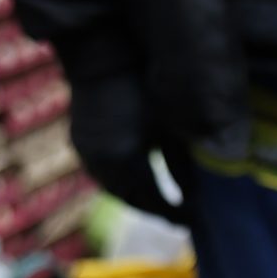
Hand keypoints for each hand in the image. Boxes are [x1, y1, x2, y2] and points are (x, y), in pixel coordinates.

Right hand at [67, 72, 186, 216]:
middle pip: (133, 199)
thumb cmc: (142, 85)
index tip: (193, 220)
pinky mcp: (80, 143)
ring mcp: (87, 153)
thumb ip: (182, 164)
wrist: (101, 57)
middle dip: (156, 210)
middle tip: (177, 218)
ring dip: (137, 199)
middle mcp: (102, 162)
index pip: (155, 199)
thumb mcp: (169, 127)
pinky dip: (120, 184)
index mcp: (126, 159)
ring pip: (114, 189)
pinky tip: (134, 183)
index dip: (175, 212)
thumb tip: (197, 198)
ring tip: (158, 204)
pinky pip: (101, 175)